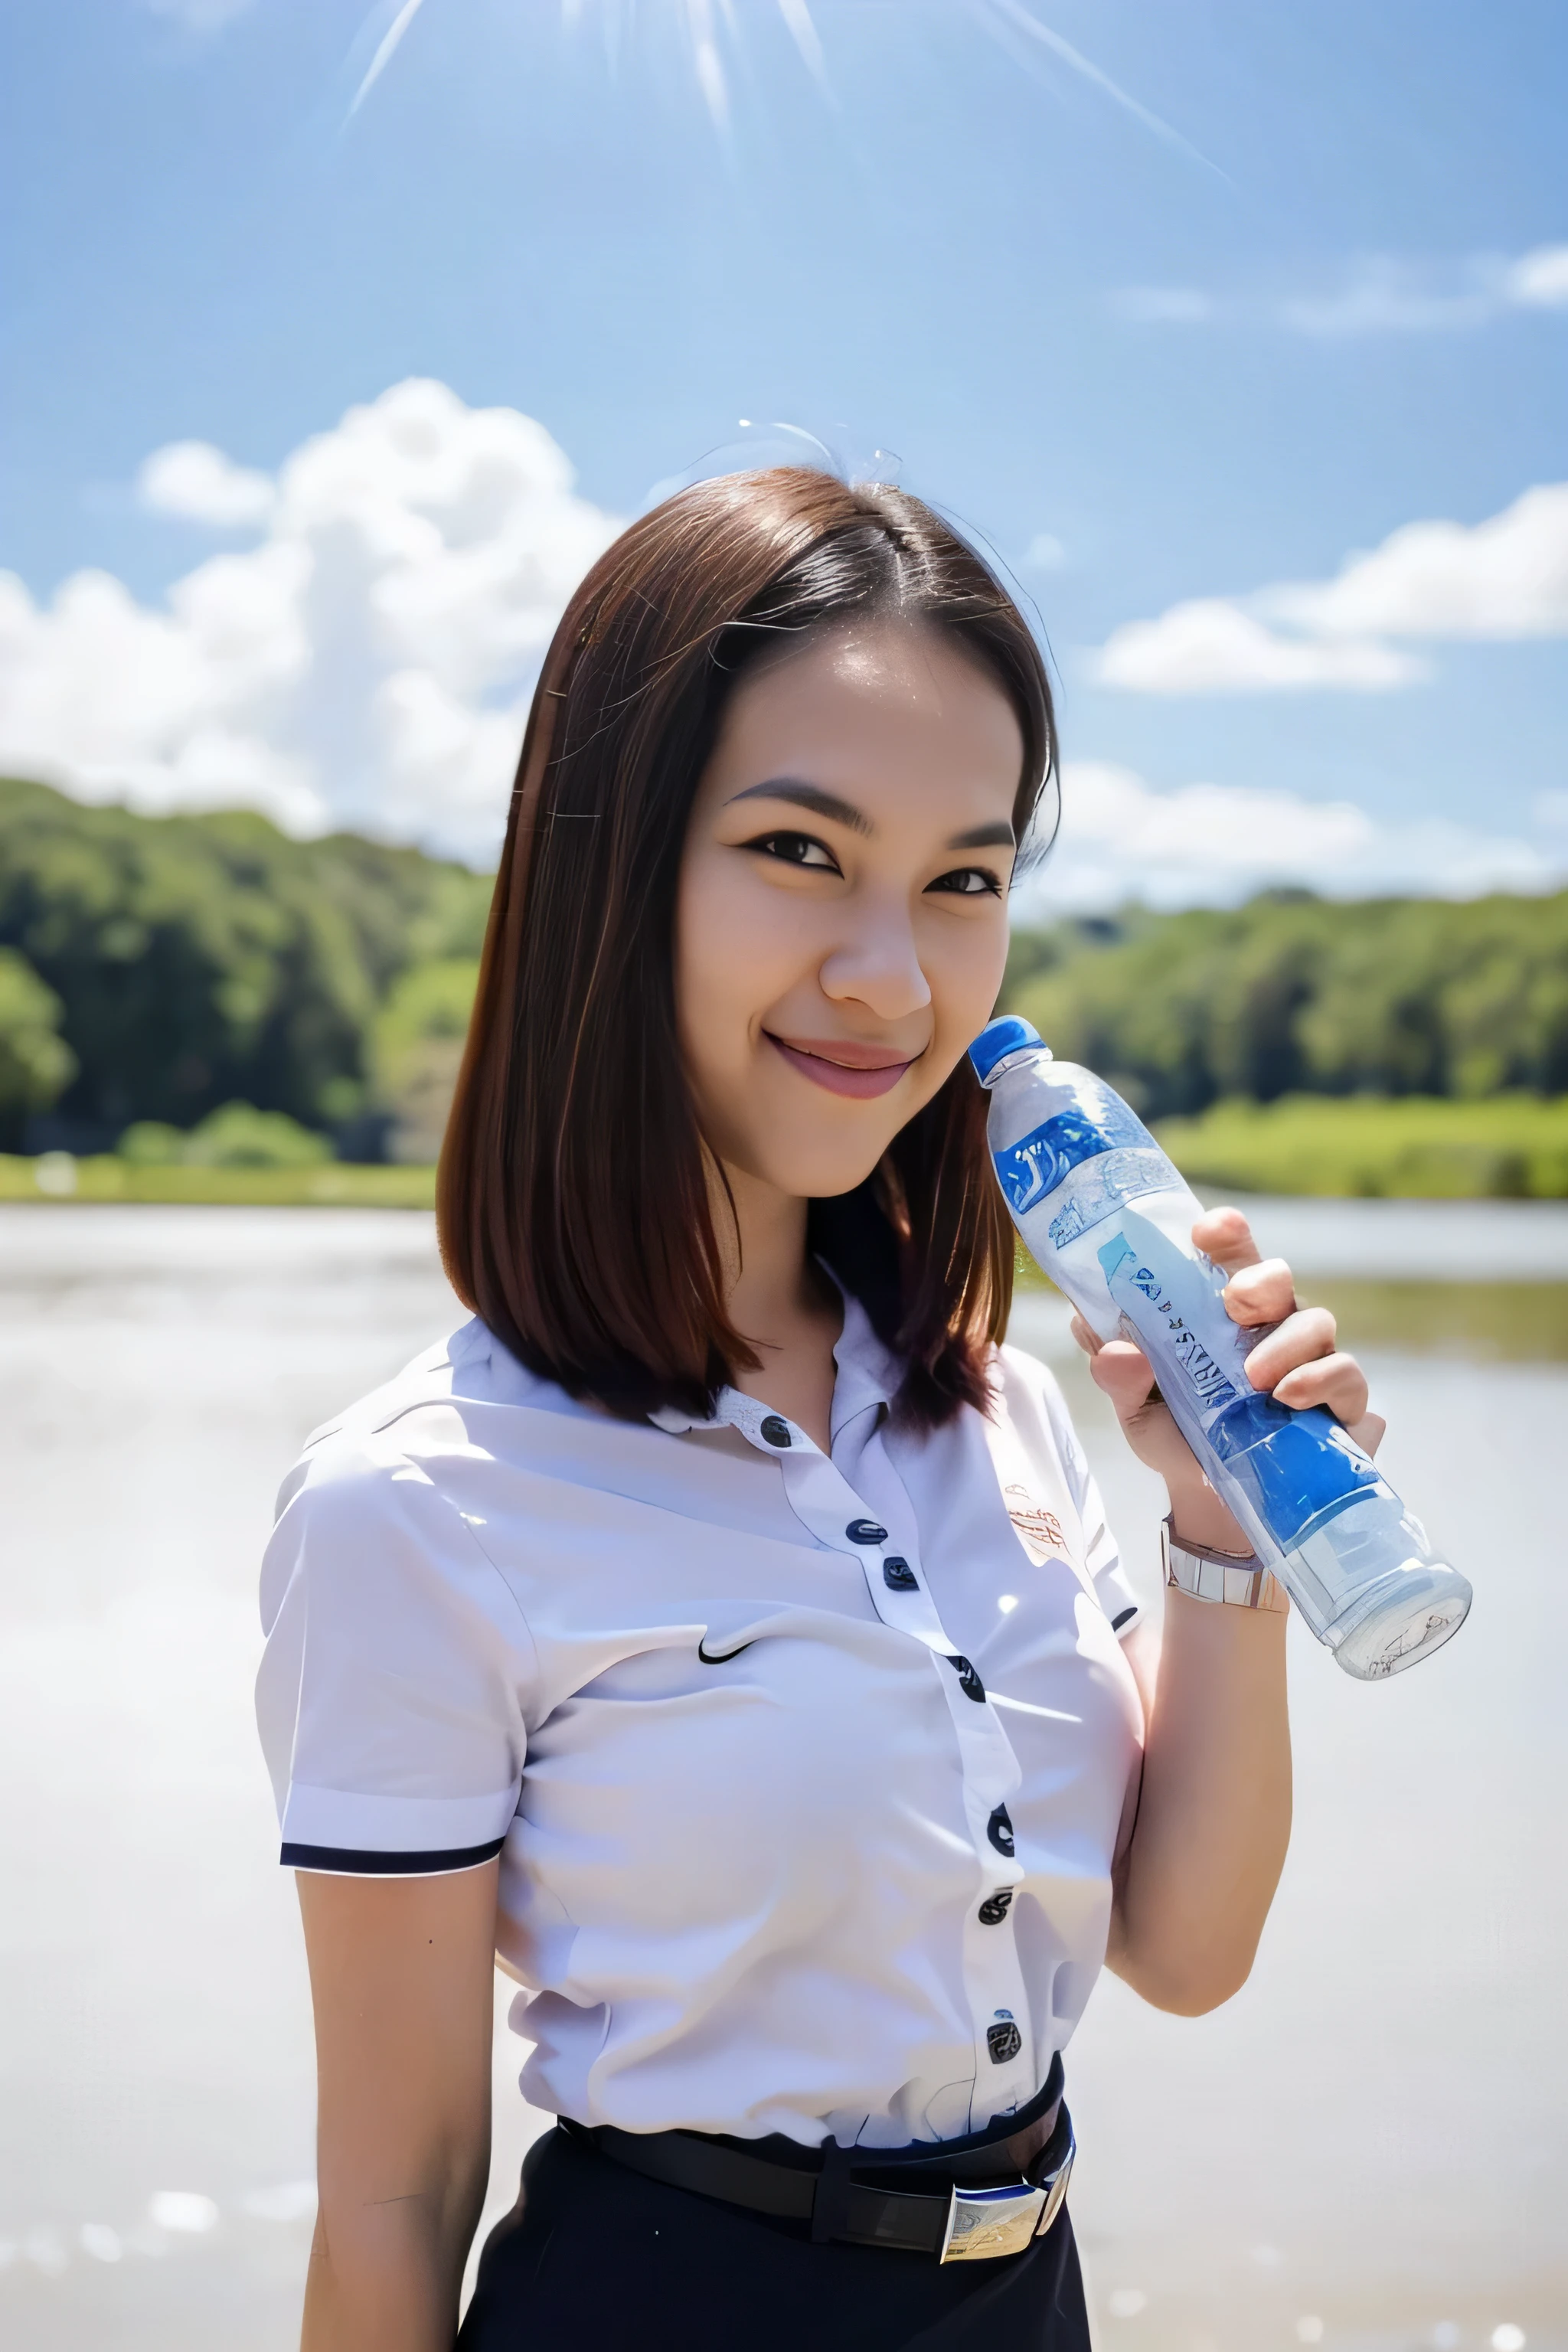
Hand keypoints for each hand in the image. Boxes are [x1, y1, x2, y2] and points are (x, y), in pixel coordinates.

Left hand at [1069, 1205, 1385, 1555]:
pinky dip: (1319, 1380)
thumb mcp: (1137, 1410)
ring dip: (1284, 1343)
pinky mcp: (1342, 1399)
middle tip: (1233, 1303)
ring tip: (1253, 1380)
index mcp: (1218, 1310)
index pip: (1228, 1255)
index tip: (1208, 1230)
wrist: (1216, 1503)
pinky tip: (1289, 1400)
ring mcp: (1310, 1358)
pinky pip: (1346, 1373)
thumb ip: (1119, 1377)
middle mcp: (1269, 1323)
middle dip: (1259, 1279)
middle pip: (1277, 1276)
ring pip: (1314, 1321)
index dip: (1226, 1234)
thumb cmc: (1178, 1435)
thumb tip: (1112, 1348)